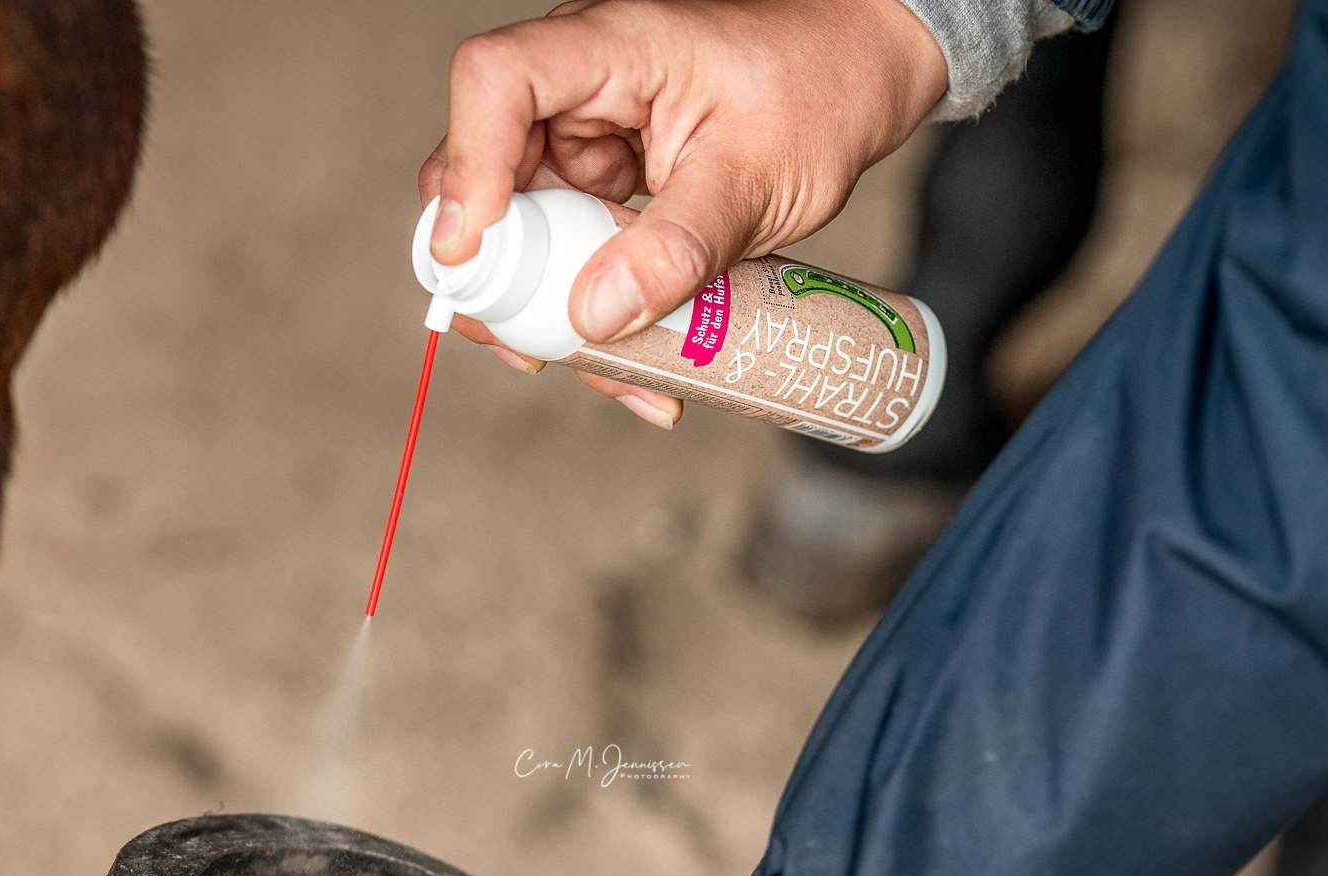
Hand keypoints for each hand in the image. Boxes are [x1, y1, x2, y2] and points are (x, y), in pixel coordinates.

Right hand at [419, 0, 947, 428]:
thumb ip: (680, 245)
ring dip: (549, 311)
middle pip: (482, 171)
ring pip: (522, 232)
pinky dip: (591, 312)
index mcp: (609, 48)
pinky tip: (631, 366)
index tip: (474, 253)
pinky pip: (568, 253)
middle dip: (497, 273)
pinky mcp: (599, 183)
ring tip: (608, 375)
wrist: (860, 78)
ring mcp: (583, 137)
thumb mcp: (758, 177)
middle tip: (529, 348)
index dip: (468, 165)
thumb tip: (594, 315)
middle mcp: (576, 87)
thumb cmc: (821, 90)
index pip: (495, 82)